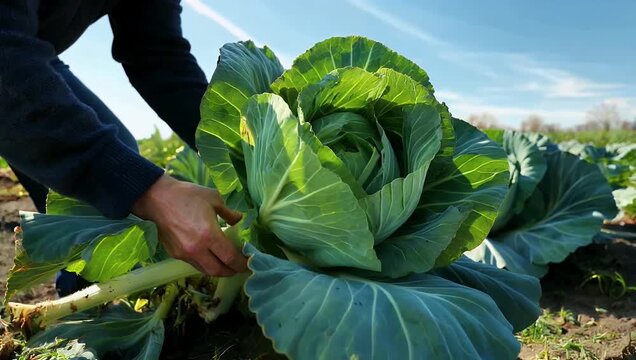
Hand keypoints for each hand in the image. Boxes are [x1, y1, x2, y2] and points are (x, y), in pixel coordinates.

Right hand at [131, 174, 246, 275]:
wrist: (157, 198)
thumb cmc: (188, 195)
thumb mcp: (214, 199)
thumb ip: (229, 213)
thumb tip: (240, 221)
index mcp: (209, 235)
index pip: (230, 258)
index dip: (242, 264)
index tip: (250, 263)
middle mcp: (197, 249)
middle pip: (218, 271)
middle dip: (232, 271)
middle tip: (240, 267)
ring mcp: (184, 254)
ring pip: (205, 270)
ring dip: (218, 270)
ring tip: (226, 264)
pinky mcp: (175, 254)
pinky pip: (194, 264)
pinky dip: (205, 264)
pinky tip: (210, 256)